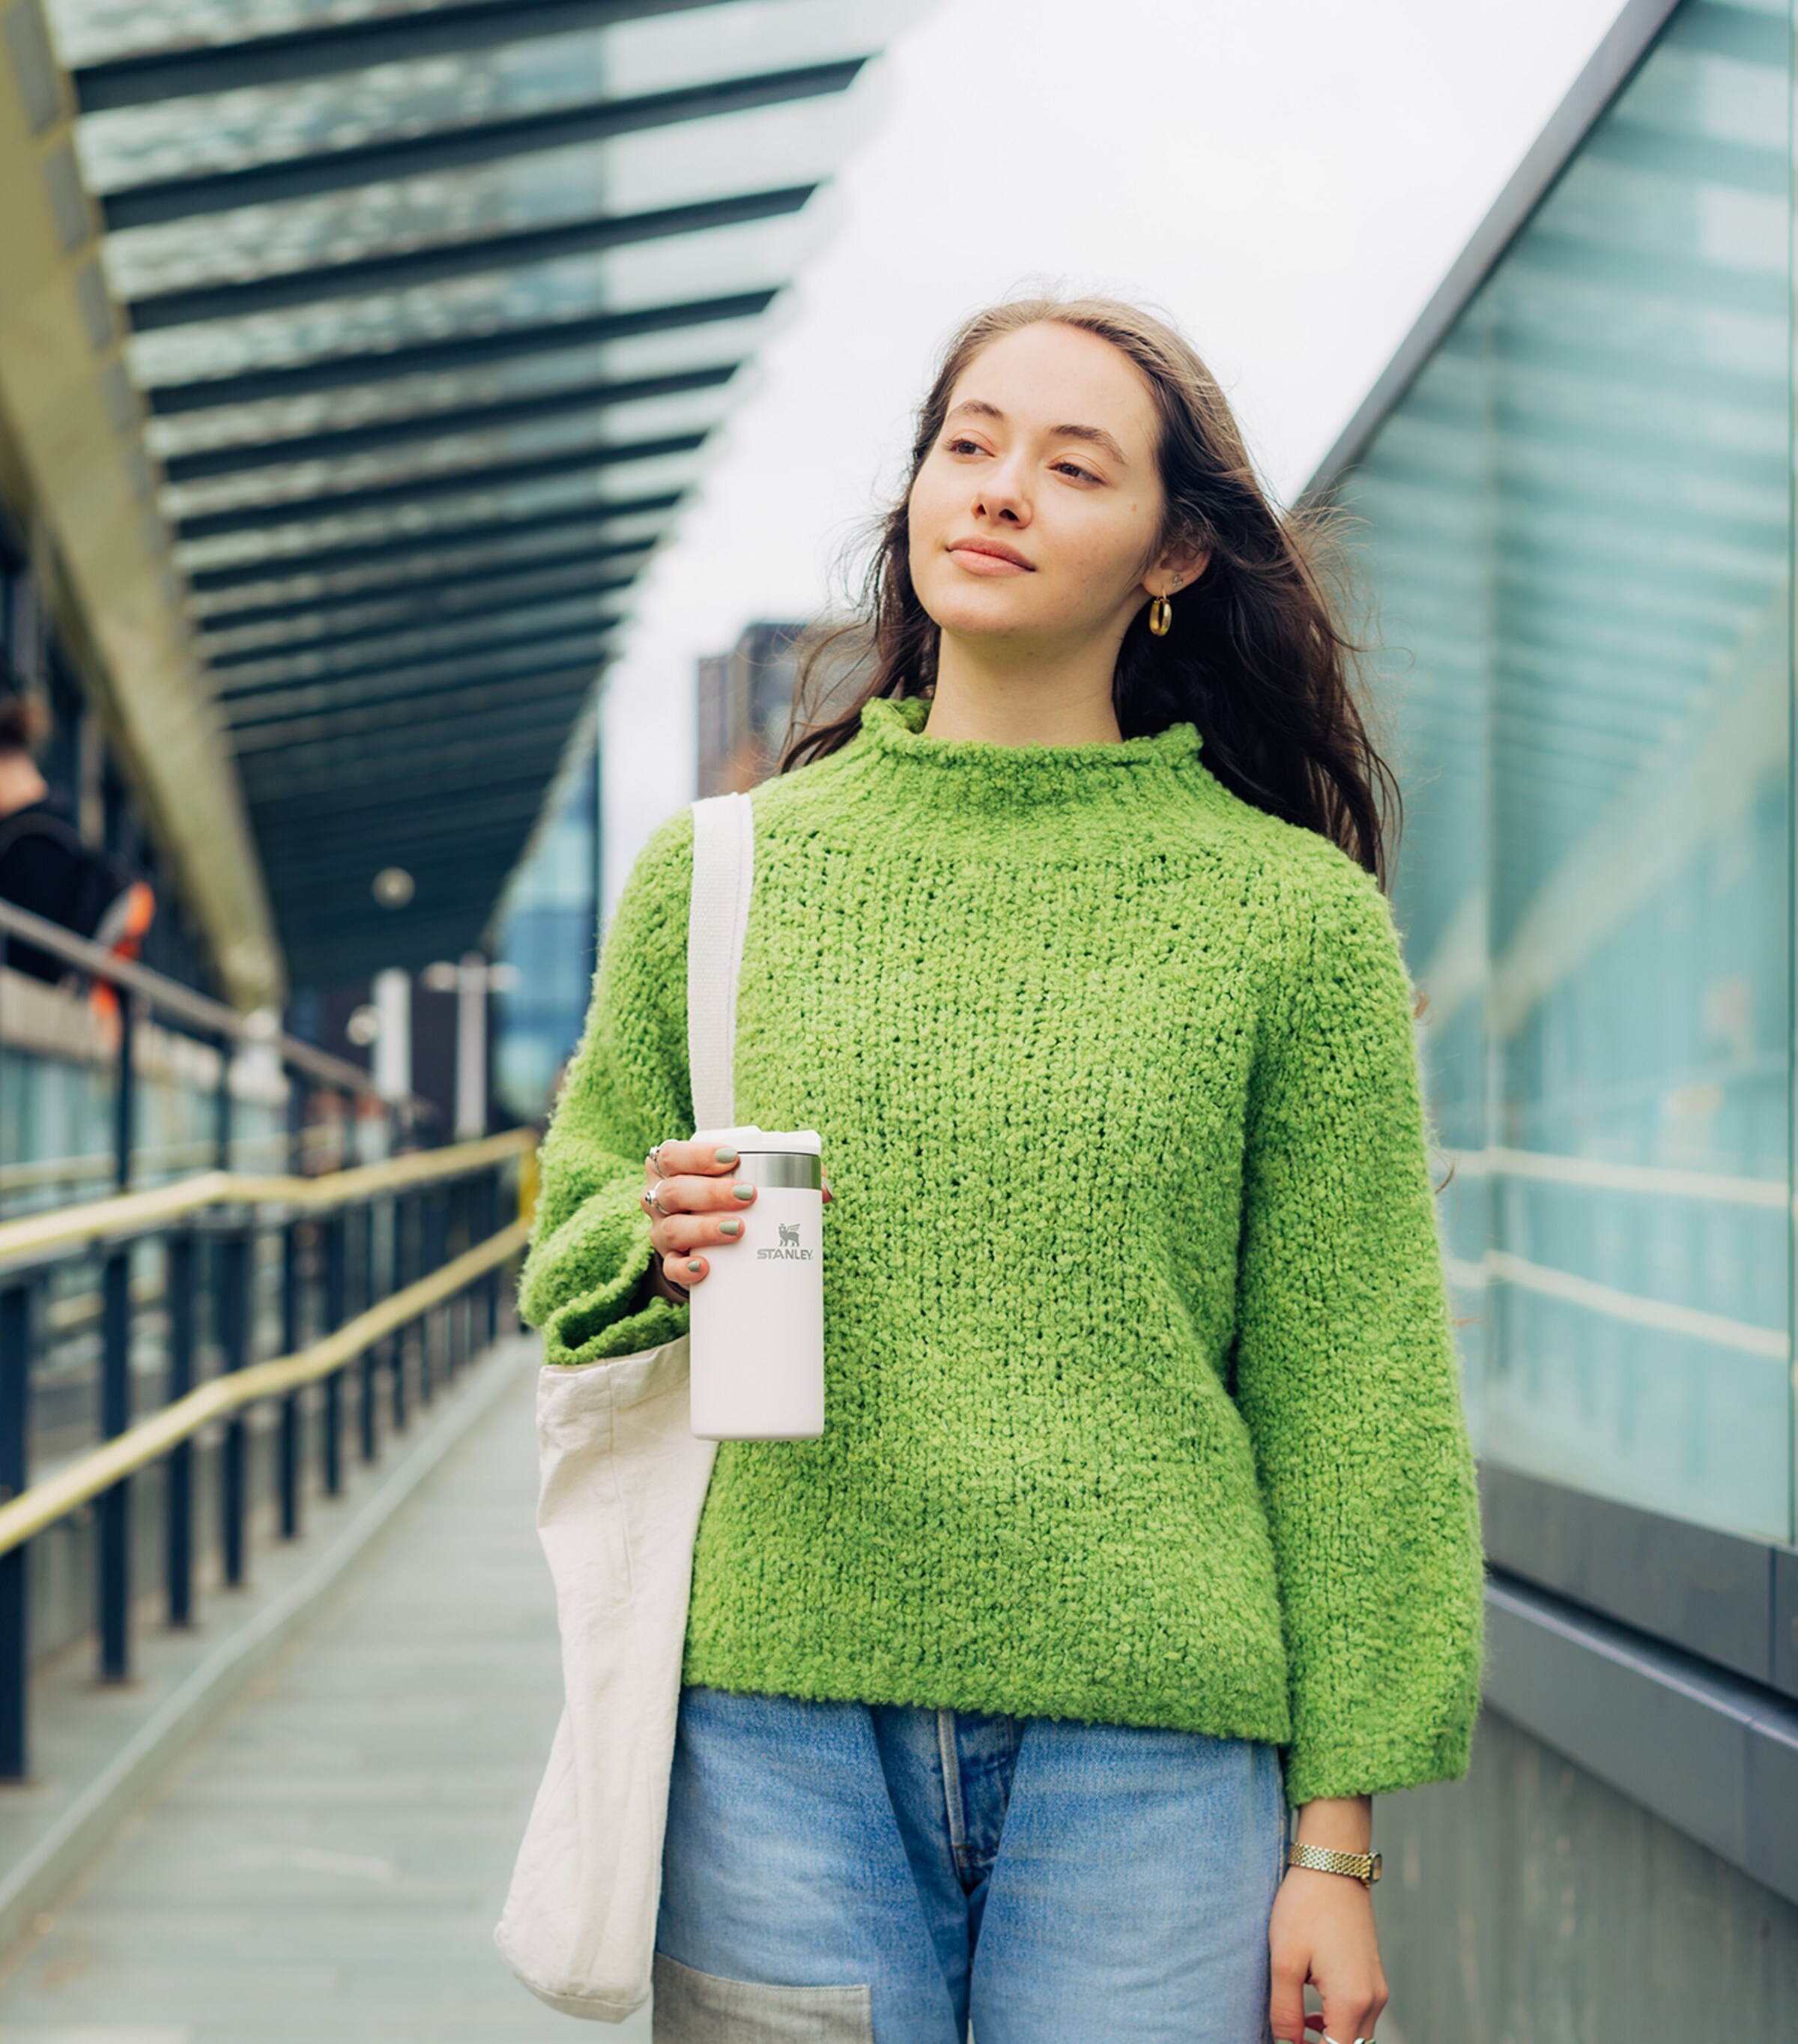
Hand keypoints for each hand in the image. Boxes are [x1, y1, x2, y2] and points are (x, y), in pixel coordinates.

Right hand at [641, 1138, 831, 1296]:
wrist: (709, 1239)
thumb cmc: (729, 1197)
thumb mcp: (746, 1179)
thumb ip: (786, 1175)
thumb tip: (825, 1191)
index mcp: (672, 1167)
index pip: (674, 1155)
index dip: (698, 1155)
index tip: (732, 1158)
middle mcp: (660, 1197)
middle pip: (675, 1191)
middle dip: (711, 1192)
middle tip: (748, 1195)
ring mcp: (662, 1231)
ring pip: (672, 1229)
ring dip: (704, 1228)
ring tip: (738, 1230)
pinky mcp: (670, 1262)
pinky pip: (670, 1268)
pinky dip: (686, 1269)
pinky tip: (705, 1268)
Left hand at [1269, 1862, 1386, 2042]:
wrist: (1332, 1863)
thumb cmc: (1305, 1907)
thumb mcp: (1284, 1961)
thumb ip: (1285, 2012)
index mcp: (1351, 2001)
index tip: (1285, 2043)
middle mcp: (1372, 2000)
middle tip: (1290, 2037)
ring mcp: (1377, 1988)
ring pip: (1358, 2036)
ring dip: (1331, 2041)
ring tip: (1297, 2029)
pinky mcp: (1373, 1976)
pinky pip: (1361, 2017)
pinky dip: (1339, 2025)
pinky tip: (1312, 2014)